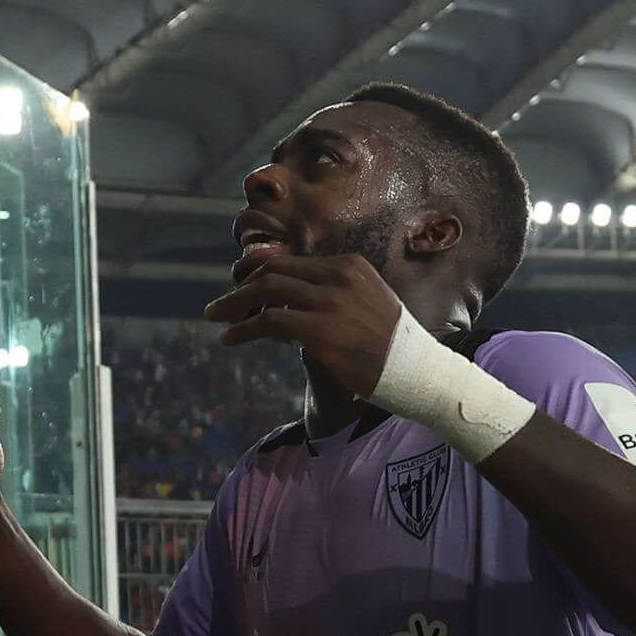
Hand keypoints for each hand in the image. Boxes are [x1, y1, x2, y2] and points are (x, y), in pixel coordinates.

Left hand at [205, 250, 403, 403]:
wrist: (420, 373)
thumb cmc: (395, 349)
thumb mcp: (369, 306)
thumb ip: (337, 297)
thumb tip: (297, 304)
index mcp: (351, 266)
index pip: (293, 262)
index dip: (262, 274)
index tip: (244, 288)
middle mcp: (339, 276)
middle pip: (275, 270)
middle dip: (241, 285)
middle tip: (222, 304)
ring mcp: (329, 301)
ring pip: (266, 291)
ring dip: (234, 304)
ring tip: (215, 317)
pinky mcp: (319, 330)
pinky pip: (268, 322)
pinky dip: (243, 329)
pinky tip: (230, 339)